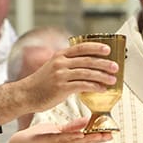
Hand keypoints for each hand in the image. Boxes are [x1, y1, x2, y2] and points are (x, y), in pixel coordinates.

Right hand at [0, 42, 118, 123]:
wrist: (26, 95)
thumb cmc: (41, 84)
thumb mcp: (53, 68)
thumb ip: (67, 65)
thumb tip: (86, 67)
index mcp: (60, 56)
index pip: (81, 47)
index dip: (96, 47)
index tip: (108, 49)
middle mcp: (60, 63)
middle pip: (87, 60)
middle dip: (104, 63)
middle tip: (116, 67)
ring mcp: (61, 75)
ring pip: (87, 73)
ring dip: (102, 76)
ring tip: (112, 80)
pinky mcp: (61, 88)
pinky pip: (82, 86)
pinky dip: (94, 87)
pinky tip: (102, 89)